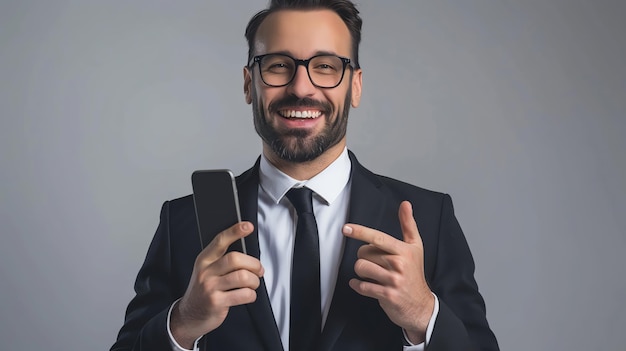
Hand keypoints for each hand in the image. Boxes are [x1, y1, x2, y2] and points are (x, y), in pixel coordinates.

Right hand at [170, 222, 263, 347]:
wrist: (189, 315)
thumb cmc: (204, 291)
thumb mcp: (207, 271)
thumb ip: (222, 260)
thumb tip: (247, 253)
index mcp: (205, 260)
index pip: (220, 241)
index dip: (235, 232)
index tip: (248, 226)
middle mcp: (206, 271)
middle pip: (235, 259)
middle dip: (253, 264)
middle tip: (259, 270)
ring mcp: (210, 287)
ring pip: (242, 277)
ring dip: (254, 281)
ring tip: (253, 284)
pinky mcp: (216, 302)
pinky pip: (243, 294)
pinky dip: (251, 295)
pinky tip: (248, 295)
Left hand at [342, 201, 433, 343]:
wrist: (421, 305)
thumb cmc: (415, 273)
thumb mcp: (415, 247)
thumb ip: (408, 225)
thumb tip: (405, 204)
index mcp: (404, 251)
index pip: (378, 238)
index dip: (361, 232)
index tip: (346, 228)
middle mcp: (399, 265)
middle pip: (365, 253)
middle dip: (364, 256)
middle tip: (374, 262)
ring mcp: (393, 281)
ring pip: (361, 268)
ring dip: (361, 271)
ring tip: (370, 274)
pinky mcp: (387, 295)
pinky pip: (362, 286)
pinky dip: (358, 285)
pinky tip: (362, 284)